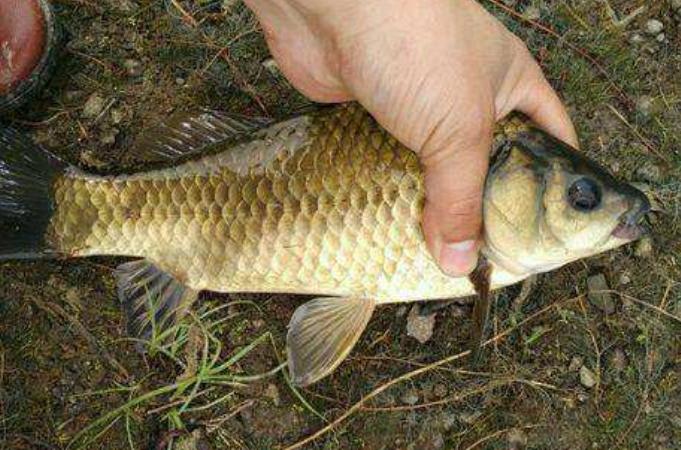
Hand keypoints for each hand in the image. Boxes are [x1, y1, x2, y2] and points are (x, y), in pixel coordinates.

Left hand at [244, 0, 577, 275]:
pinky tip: (388, 226)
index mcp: (509, 86)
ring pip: (430, 171)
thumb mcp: (461, 127)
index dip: (551, 186)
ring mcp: (416, 107)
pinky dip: (386, 195)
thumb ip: (463, 198)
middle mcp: (465, 97)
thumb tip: (461, 259)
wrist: (333, 8)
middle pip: (483, 165)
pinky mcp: (372, 118)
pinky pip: (385, 168)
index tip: (543, 233)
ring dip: (428, 208)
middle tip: (478, 259)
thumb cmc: (417, 45)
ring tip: (432, 256)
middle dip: (480, 209)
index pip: (549, 140)